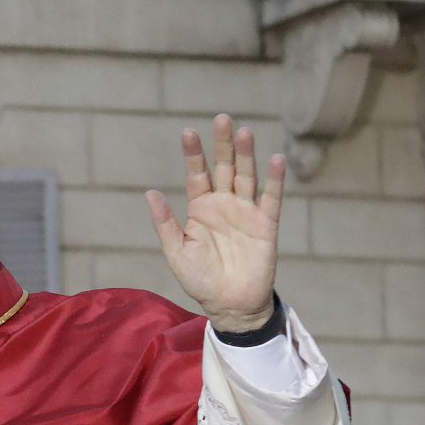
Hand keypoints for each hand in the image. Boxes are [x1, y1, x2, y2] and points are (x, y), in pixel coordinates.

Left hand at [144, 114, 282, 332]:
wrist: (229, 306)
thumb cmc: (200, 280)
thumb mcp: (176, 252)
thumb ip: (165, 223)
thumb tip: (150, 193)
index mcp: (200, 208)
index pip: (197, 174)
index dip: (193, 154)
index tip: (188, 132)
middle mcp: (224, 204)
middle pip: (224, 167)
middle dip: (222, 144)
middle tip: (221, 119)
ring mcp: (246, 212)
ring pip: (246, 177)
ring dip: (246, 155)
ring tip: (244, 132)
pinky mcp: (266, 225)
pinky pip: (271, 198)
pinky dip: (274, 179)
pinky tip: (274, 159)